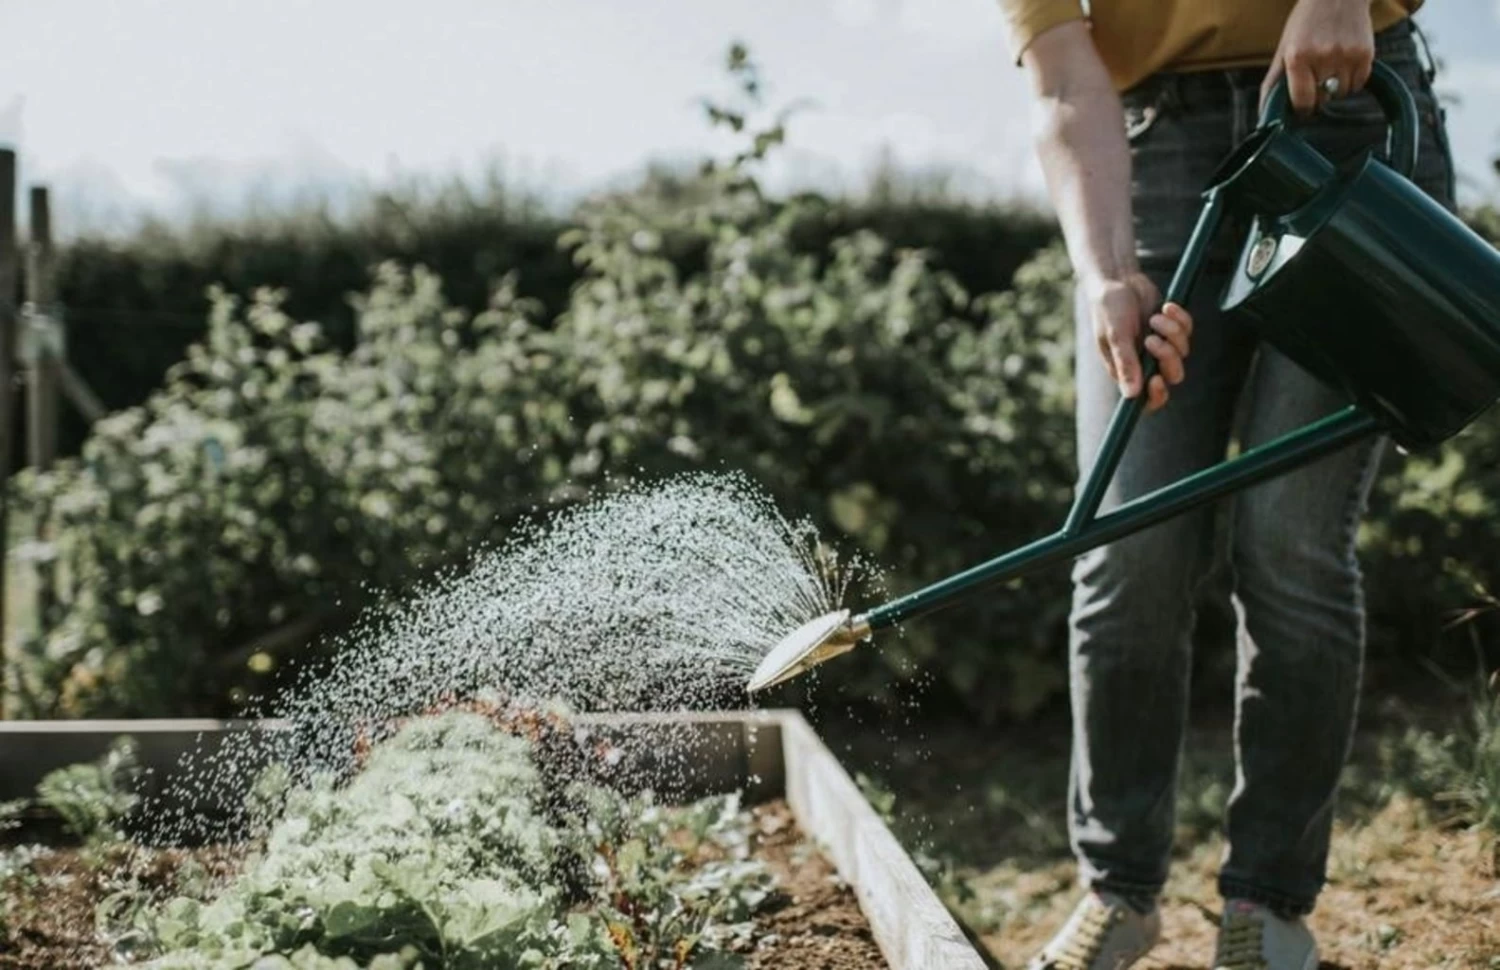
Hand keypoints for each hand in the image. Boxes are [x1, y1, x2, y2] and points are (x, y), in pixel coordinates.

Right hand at [1084, 271, 1193, 413]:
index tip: (1156, 379)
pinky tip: (1165, 306)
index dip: (1156, 395)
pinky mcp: (1172, 328)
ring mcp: (1160, 345)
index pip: (1146, 399)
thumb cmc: (1108, 308)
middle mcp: (1145, 361)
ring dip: (1172, 332)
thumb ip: (1125, 363)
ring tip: (1155, 316)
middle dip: (1168, 357)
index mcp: (1127, 370)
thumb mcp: (1115, 335)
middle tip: (1153, 338)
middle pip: (1171, 376)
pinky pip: (1187, 331)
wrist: (1118, 279)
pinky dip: (1180, 318)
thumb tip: (1131, 395)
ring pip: (1182, 352)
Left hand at [1260, 0, 1374, 115]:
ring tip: (1330, 66)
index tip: (1303, 105)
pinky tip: (1344, 63)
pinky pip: (1359, 83)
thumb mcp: (1284, 48)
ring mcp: (1347, 55)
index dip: (1302, 108)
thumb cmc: (1305, 23)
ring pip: (1341, 93)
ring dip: (1335, 87)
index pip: (1303, 101)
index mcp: (1297, 57)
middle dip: (1318, 95)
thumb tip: (1264, 114)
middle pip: (1323, 99)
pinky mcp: (1366, 53)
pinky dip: (1352, 80)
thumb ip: (1273, 82)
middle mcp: (1323, 56)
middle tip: (1316, 77)